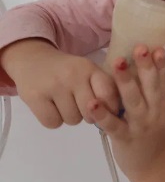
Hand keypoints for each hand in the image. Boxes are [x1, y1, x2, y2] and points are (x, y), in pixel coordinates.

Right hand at [1, 39, 119, 126]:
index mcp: (89, 68)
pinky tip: (50, 105)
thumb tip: (116, 114)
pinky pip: (54, 123)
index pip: (107, 93)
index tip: (106, 110)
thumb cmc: (65, 70)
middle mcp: (72, 75)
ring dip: (69, 116)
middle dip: (88, 114)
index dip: (110, 107)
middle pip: (91, 113)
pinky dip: (53, 119)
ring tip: (62, 102)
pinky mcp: (35, 97)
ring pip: (72, 120)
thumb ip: (102, 87)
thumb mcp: (86, 71)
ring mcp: (53, 86)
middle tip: (78, 103)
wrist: (31, 59)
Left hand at [89, 45, 164, 181]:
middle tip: (139, 47)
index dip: (159, 63)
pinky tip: (93, 103)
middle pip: (150, 86)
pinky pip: (113, 125)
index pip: (161, 79)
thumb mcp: (155, 110)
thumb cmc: (150, 133)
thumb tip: (139, 62)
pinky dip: (103, 114)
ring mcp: (139, 125)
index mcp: (159, 103)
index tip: (156, 46)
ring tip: (117, 63)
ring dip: (125, 82)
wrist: (153, 168)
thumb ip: (149, 90)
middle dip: (144, 66)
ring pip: (133, 101)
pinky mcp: (124, 138)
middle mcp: (152, 111)